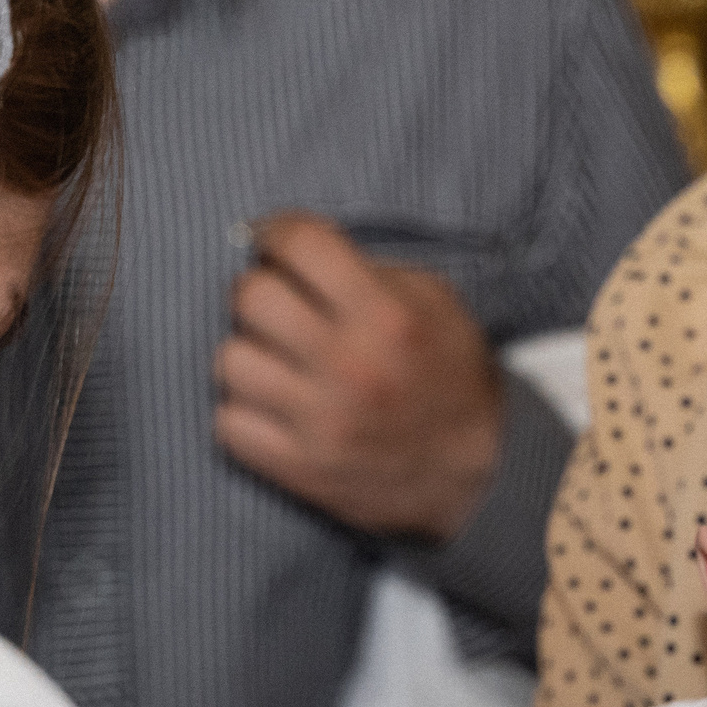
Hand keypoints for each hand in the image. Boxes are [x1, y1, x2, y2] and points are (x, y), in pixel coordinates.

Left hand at [215, 211, 501, 538]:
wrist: (479, 473)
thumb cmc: (450, 376)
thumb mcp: (435, 303)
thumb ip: (368, 270)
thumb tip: (291, 252)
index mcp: (388, 316)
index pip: (301, 244)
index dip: (279, 232)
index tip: (277, 243)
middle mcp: (351, 366)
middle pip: (252, 296)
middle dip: (261, 291)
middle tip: (279, 305)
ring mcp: (321, 422)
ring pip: (230, 359)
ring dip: (249, 353)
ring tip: (277, 361)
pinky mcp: (300, 468)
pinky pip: (228, 422)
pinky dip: (244, 410)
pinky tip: (273, 405)